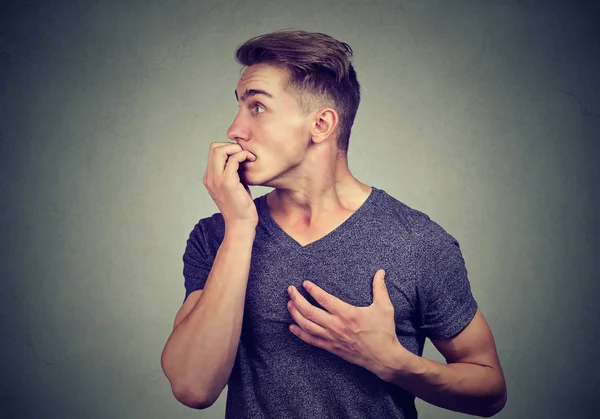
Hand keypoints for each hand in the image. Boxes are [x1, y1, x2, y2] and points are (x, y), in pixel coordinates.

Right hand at [203, 142, 257, 226]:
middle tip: (244, 154)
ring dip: (236, 149)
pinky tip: (250, 160)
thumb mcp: (234, 186)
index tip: (240, 156)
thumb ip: (232, 172)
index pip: (213, 152)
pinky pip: (233, 159)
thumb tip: (239, 158)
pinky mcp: (227, 183)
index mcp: (210, 178)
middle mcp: (210, 178)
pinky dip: (243, 155)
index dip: (227, 149)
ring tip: (248, 156)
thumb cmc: (241, 206)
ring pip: (220, 150)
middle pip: (214, 147)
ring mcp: (217, 180)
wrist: (241, 224)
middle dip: (230, 146)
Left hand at [286, 269, 410, 379]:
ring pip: (307, 326)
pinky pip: (311, 340)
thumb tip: (381, 271)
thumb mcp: (385, 307)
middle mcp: (336, 325)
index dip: (312, 290)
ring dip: (295, 314)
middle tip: (290, 290)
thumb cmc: (384, 331)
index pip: (324, 299)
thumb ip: (380, 288)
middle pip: (309, 311)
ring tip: (289, 304)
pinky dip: (300, 333)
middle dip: (297, 299)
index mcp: (347, 313)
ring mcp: (332, 338)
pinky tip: (292, 327)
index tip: (305, 283)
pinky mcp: (331, 348)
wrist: (383, 357)